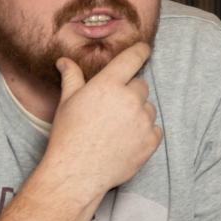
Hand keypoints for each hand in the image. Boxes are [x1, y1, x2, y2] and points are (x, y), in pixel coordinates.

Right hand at [39, 42, 161, 197]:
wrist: (77, 172)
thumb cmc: (69, 134)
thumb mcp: (68, 101)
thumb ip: (72, 77)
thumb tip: (64, 61)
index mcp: (109, 85)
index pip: (132, 58)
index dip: (141, 51)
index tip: (145, 48)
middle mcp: (130, 99)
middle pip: (140, 86)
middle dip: (129, 92)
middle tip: (112, 108)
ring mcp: (143, 121)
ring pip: (148, 108)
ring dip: (138, 113)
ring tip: (116, 128)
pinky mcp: (151, 141)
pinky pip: (155, 129)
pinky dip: (145, 132)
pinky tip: (126, 140)